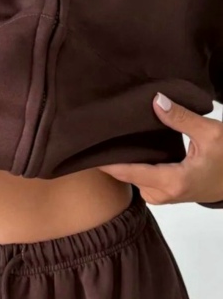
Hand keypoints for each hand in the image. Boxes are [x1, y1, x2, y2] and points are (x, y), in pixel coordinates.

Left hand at [95, 92, 222, 204]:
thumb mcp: (210, 134)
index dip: (105, 161)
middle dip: (113, 156)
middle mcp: (161, 194)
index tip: (87, 147)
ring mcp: (160, 197)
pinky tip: (131, 149)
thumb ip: (181, 118)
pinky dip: (134, 165)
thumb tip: (156, 100)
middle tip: (100, 132)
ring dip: (124, 160)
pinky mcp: (162, 195)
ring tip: (112, 137)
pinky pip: (139, 179)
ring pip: (131, 178)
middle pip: (126, 175)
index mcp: (171, 182)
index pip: (127, 172)